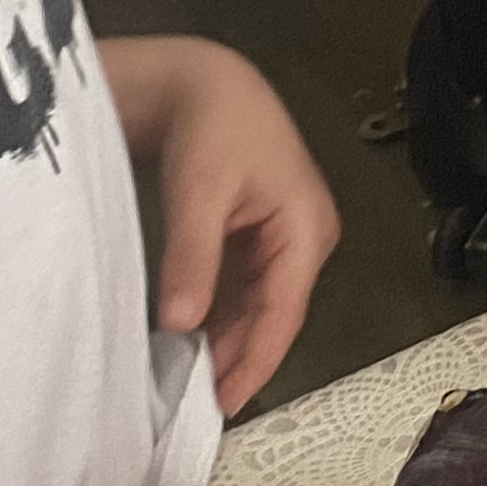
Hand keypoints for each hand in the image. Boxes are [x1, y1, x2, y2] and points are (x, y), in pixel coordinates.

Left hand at [109, 38, 338, 411]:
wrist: (200, 80)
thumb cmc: (210, 122)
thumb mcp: (198, 190)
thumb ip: (191, 256)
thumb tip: (180, 322)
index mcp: (306, 227)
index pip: (283, 312)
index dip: (253, 362)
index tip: (222, 404)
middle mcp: (305, 237)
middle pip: (274, 315)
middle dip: (237, 358)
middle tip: (192, 405)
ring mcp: (285, 238)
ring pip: (259, 306)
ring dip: (227, 340)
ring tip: (188, 382)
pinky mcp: (262, 236)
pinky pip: (246, 289)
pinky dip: (221, 316)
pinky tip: (191, 339)